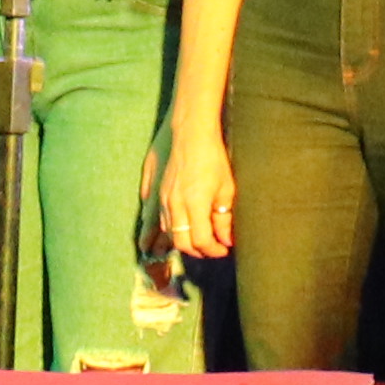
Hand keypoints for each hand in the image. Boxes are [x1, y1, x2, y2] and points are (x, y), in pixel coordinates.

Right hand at [157, 120, 239, 267]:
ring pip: (169, 233)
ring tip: (200, 239)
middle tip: (212, 248)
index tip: (223, 248)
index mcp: (194, 204)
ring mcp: (164, 199)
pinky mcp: (159, 192)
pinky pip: (162, 220)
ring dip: (184, 241)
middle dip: (198, 251)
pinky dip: (172, 230)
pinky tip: (184, 227)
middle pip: (182, 243)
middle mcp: (175, 205)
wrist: (190, 133)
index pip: (201, 241)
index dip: (213, 249)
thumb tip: (226, 239)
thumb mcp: (226, 188)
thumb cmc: (213, 158)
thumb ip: (224, 217)